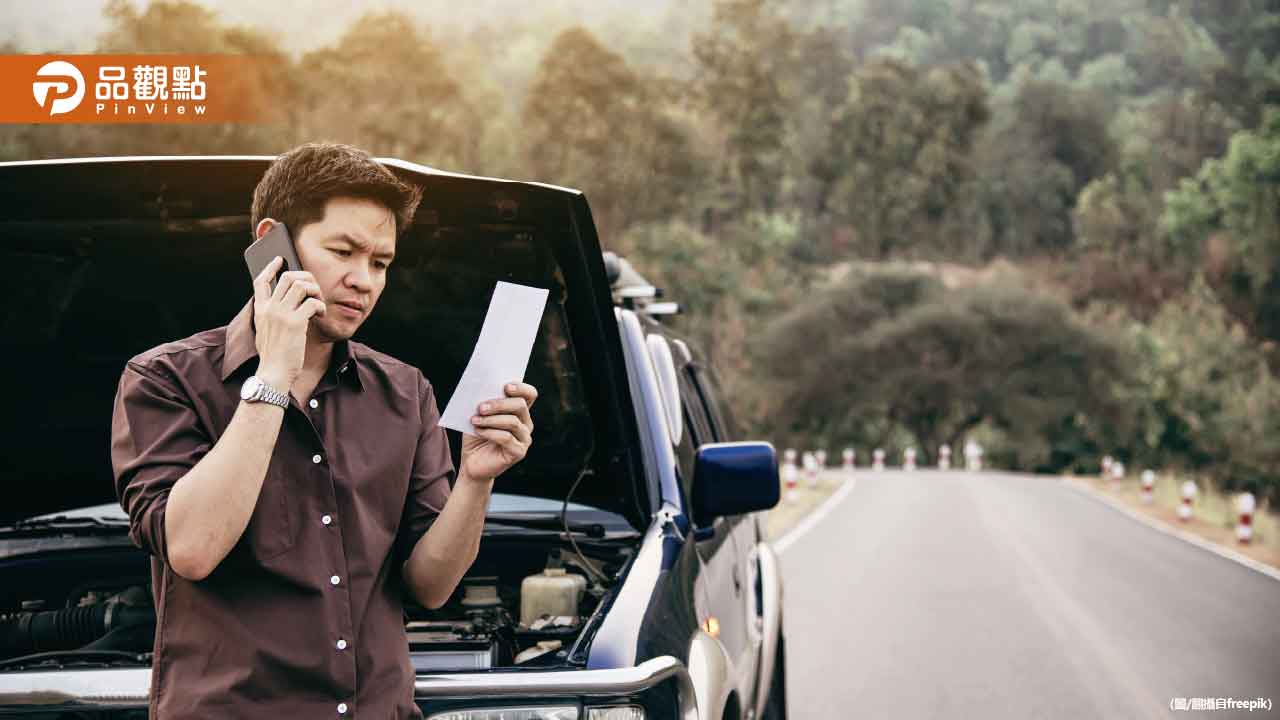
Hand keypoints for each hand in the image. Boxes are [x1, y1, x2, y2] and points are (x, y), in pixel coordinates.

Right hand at [252, 256, 325, 390]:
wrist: (273, 373)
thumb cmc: (274, 355)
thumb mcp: (265, 331)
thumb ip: (270, 316)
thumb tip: (283, 303)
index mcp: (260, 310)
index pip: (260, 281)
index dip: (271, 267)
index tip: (281, 259)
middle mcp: (269, 308)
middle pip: (287, 277)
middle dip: (305, 277)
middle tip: (313, 288)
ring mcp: (281, 314)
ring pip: (301, 285)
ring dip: (315, 290)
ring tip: (318, 302)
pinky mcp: (295, 323)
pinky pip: (312, 302)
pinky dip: (320, 306)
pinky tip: (320, 314)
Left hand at [460, 382, 536, 480]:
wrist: (472, 463)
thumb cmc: (476, 436)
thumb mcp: (478, 416)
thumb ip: (484, 403)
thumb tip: (482, 391)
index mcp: (519, 411)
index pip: (529, 394)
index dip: (521, 388)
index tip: (505, 386)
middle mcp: (526, 424)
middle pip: (520, 406)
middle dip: (499, 404)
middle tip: (481, 407)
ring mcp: (525, 439)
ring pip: (513, 422)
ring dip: (491, 419)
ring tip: (474, 420)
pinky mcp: (519, 452)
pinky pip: (507, 438)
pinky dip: (490, 433)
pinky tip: (478, 431)